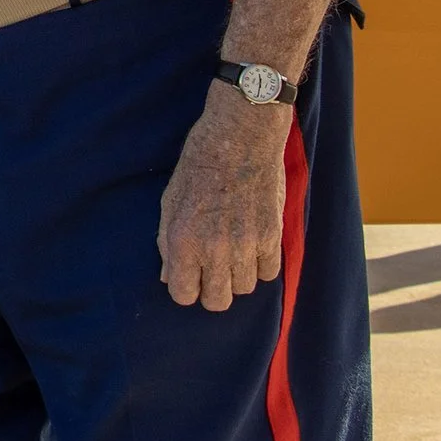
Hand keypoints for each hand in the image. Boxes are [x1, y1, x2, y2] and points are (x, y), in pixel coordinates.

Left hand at [158, 87, 291, 309]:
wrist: (240, 138)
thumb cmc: (199, 165)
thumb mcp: (170, 200)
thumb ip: (167, 242)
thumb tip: (168, 276)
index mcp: (182, 240)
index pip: (183, 295)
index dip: (185, 288)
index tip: (189, 276)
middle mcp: (214, 249)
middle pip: (217, 301)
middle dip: (211, 289)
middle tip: (211, 269)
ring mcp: (245, 245)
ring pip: (244, 289)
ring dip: (237, 276)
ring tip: (232, 252)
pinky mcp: (272, 236)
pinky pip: (268, 273)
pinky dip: (260, 265)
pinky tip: (252, 246)